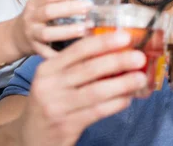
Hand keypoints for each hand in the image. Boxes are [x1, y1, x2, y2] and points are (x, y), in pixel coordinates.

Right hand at [12, 0, 91, 57]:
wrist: (16, 37)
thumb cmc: (38, 19)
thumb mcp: (43, 6)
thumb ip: (61, 2)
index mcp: (34, 3)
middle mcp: (31, 18)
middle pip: (48, 12)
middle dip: (69, 9)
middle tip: (88, 8)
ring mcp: (32, 35)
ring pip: (47, 34)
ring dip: (67, 31)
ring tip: (85, 29)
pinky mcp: (35, 50)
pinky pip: (48, 54)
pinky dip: (61, 54)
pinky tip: (77, 53)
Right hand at [15, 31, 147, 145]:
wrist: (31, 135)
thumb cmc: (52, 100)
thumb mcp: (56, 79)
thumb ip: (79, 65)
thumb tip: (118, 50)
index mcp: (48, 68)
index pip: (78, 50)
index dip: (103, 42)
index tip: (125, 36)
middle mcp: (50, 85)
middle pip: (89, 69)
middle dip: (118, 61)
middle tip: (140, 57)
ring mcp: (57, 107)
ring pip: (96, 91)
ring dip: (123, 84)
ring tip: (141, 78)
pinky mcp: (66, 126)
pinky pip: (97, 111)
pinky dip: (116, 103)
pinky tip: (128, 98)